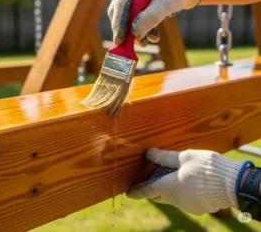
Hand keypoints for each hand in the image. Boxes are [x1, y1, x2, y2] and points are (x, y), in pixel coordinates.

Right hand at [108, 0, 204, 46]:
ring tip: (146, 42)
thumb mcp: (164, 6)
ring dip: (133, 33)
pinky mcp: (132, 7)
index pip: (120, 5)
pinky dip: (139, 31)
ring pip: (123, 20)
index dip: (119, 24)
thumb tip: (134, 34)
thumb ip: (150, 18)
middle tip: (128, 46)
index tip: (120, 40)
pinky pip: (130, 23)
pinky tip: (151, 36)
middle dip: (125, 31)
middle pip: (117, 13)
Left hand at [126, 148, 248, 215]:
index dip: (137, 191)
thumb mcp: (184, 157)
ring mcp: (187, 205)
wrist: (232, 184)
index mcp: (169, 186)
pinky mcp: (198, 207)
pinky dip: (180, 191)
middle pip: (158, 194)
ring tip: (172, 173)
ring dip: (168, 187)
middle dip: (153, 187)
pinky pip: (183, 199)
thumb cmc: (206, 167)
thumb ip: (164, 157)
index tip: (128, 192)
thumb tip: (148, 153)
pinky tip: (186, 180)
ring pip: (171, 197)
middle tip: (152, 176)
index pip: (147, 191)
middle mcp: (176, 199)